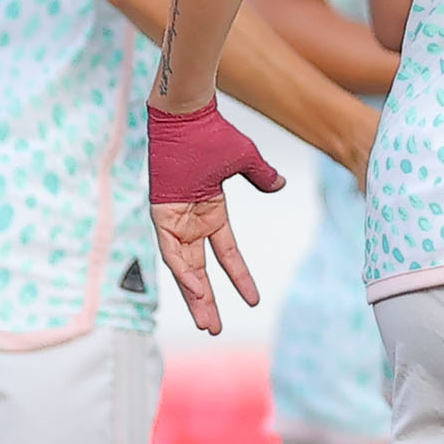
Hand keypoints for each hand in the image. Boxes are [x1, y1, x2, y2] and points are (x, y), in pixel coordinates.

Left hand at [146, 99, 284, 333]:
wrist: (187, 113)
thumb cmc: (212, 131)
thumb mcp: (245, 159)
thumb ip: (262, 176)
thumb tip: (281, 185)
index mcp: (209, 211)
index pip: (226, 254)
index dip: (239, 278)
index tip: (254, 302)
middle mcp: (190, 220)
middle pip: (200, 270)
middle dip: (207, 301)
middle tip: (214, 330)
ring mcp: (174, 219)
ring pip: (184, 268)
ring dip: (195, 296)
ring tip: (207, 324)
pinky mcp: (161, 214)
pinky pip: (173, 251)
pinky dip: (183, 272)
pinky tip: (196, 291)